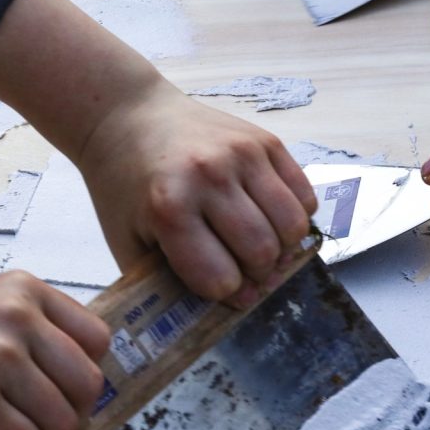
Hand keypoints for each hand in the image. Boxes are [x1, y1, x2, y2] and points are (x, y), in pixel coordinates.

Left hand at [0, 0, 316, 307]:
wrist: (128, 116)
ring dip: (283, 250)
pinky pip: (305, 194)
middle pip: (261, 252)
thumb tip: (219, 313)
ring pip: (292, 225)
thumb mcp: (126, 239)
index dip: (223, 293)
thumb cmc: (124, 186)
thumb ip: (165, 281)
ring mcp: (243, 154)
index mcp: (170, 205)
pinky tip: (274, 220)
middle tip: (246, 275)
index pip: (221, 277)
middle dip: (257, 276)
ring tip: (263, 250)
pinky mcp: (266, 141)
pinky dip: (298, 218)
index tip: (220, 291)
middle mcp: (211, 175)